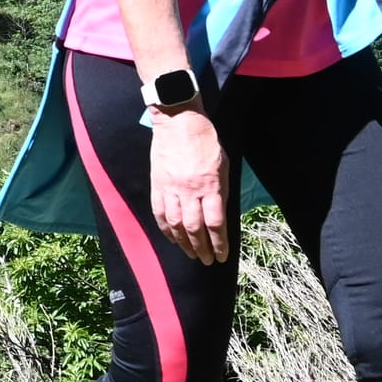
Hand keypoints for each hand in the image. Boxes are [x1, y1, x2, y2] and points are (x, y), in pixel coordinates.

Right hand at [149, 106, 229, 264]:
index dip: (219, 244)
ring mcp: (171, 188)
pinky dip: (165, 229)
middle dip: (202, 248)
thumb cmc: (206, 140)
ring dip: (183, 243)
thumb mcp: (223, 163)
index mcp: (210, 185)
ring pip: (175, 224)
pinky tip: (171, 238)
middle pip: (195, 228)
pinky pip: (159, 212)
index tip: (222, 255)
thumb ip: (220, 189)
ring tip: (191, 254)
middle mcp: (190, 190)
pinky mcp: (157, 184)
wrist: (178, 121)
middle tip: (206, 260)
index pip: (215, 223)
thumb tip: (219, 213)